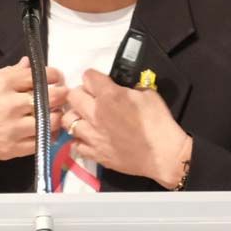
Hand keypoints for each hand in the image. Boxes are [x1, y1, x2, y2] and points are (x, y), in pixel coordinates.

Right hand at [0, 57, 66, 176]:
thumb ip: (6, 72)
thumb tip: (27, 64)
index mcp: (2, 84)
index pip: (40, 75)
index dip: (54, 75)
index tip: (55, 78)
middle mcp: (11, 104)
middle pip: (52, 97)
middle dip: (61, 94)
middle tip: (61, 95)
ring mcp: (13, 128)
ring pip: (51, 120)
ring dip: (56, 116)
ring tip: (53, 113)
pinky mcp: (13, 148)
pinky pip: (41, 141)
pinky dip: (47, 135)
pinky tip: (44, 130)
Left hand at [62, 69, 191, 188]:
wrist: (163, 154)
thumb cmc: (159, 122)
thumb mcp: (148, 94)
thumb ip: (129, 89)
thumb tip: (122, 90)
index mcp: (109, 95)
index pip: (88, 76)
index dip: (93, 77)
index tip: (98, 82)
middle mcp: (95, 114)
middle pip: (72, 96)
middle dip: (80, 93)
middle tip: (90, 98)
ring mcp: (92, 136)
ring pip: (68, 121)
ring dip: (76, 116)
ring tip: (86, 119)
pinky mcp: (95, 154)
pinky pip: (75, 145)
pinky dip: (80, 140)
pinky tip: (89, 138)